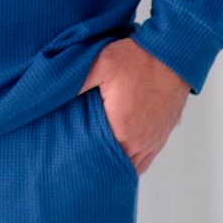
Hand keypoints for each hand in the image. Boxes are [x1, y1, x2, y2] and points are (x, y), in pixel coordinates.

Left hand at [77, 36, 191, 174]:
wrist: (173, 55)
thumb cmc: (138, 59)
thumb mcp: (101, 63)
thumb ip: (76, 81)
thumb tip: (50, 95)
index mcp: (121, 129)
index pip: (96, 159)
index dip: (80, 159)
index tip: (66, 157)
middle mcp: (139, 142)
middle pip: (113, 167)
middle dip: (95, 164)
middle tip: (76, 160)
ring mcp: (152, 141)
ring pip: (129, 167)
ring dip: (113, 163)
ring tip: (94, 158)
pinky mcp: (160, 136)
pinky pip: (143, 160)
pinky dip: (129, 160)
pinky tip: (116, 152)